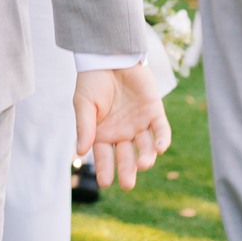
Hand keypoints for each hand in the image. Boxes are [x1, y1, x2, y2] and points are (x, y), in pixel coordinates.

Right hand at [72, 63, 170, 191]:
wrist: (109, 57)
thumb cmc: (92, 81)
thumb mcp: (83, 104)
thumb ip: (84, 127)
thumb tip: (80, 151)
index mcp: (102, 134)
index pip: (104, 157)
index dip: (104, 169)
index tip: (105, 183)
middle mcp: (122, 132)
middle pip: (127, 156)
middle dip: (127, 170)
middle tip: (128, 184)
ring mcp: (139, 123)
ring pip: (145, 146)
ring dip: (146, 156)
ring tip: (143, 164)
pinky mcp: (154, 112)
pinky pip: (160, 129)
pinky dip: (162, 139)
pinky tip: (160, 148)